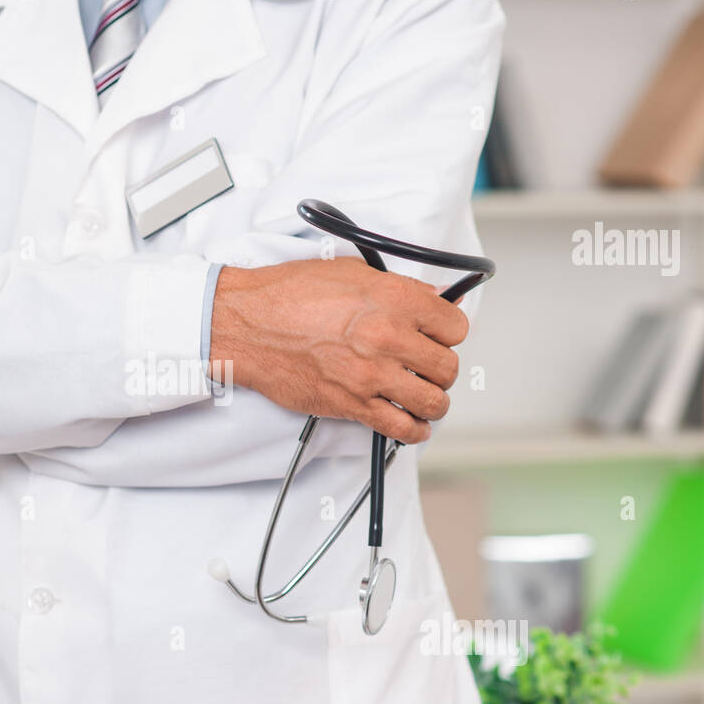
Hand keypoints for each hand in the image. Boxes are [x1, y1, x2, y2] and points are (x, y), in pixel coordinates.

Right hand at [208, 258, 468, 442]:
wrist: (248, 324)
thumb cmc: (288, 295)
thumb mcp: (351, 273)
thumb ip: (398, 288)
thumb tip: (434, 298)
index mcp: (394, 299)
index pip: (455, 326)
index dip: (448, 332)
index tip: (438, 336)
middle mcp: (388, 337)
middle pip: (448, 367)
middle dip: (440, 369)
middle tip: (427, 367)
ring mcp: (371, 374)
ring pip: (433, 402)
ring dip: (432, 402)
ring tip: (423, 397)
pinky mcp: (352, 404)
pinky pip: (401, 428)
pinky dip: (414, 430)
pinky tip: (411, 423)